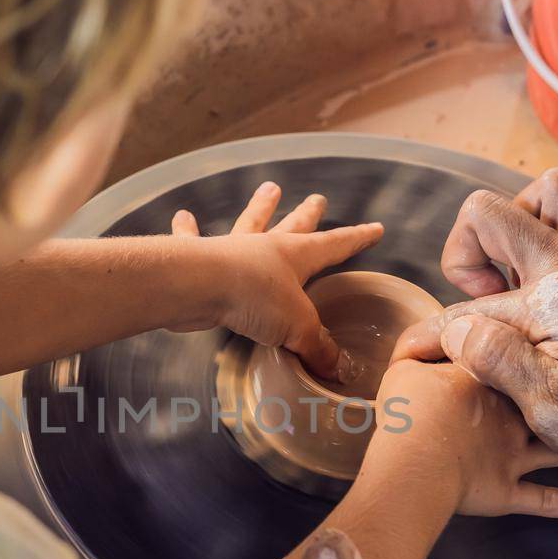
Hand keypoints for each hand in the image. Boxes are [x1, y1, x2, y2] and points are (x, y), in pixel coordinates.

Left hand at [169, 181, 383, 379]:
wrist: (199, 286)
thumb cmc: (254, 299)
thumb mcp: (298, 328)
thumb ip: (317, 347)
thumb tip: (336, 370)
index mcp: (296, 257)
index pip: (335, 246)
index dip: (356, 239)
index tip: (374, 229)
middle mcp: (266, 248)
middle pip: (294, 226)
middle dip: (309, 215)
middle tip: (318, 199)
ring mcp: (232, 250)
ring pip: (250, 223)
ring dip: (260, 207)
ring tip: (269, 188)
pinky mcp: (200, 258)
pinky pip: (192, 239)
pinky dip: (187, 229)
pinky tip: (182, 215)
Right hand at [365, 360, 557, 518]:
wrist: (413, 471)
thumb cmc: (409, 416)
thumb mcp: (409, 367)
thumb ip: (427, 345)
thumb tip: (444, 328)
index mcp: (490, 376)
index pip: (500, 351)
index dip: (500, 349)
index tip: (496, 348)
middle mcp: (510, 413)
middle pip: (529, 395)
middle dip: (541, 389)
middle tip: (552, 383)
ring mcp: (514, 454)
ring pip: (551, 444)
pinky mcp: (508, 489)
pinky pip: (549, 500)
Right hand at [392, 169, 557, 489]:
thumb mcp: (548, 409)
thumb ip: (496, 357)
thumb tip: (455, 327)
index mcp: (554, 298)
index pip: (467, 305)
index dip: (432, 336)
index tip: (413, 362)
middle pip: (496, 210)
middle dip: (469, 249)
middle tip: (481, 301)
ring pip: (556, 193)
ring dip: (523, 222)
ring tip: (515, 277)